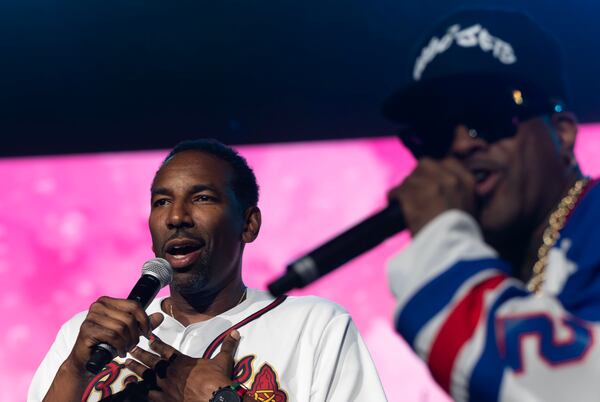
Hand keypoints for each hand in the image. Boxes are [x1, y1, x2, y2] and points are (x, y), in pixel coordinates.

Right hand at [65, 296, 163, 373]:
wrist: (86, 360)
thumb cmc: (106, 343)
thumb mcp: (127, 332)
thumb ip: (142, 324)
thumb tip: (160, 316)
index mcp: (107, 301)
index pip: (134, 305)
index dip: (144, 320)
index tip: (147, 333)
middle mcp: (98, 305)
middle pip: (129, 317)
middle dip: (136, 334)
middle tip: (134, 344)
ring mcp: (90, 317)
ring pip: (122, 327)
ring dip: (128, 342)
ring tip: (126, 348)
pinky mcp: (87, 329)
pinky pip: (113, 336)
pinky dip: (120, 346)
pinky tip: (120, 352)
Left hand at [126, 330, 240, 401]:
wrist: (213, 398)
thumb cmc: (217, 380)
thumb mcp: (223, 360)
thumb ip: (227, 346)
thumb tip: (235, 333)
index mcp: (182, 361)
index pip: (165, 349)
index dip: (156, 343)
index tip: (148, 337)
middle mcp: (170, 372)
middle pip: (151, 360)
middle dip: (140, 353)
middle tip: (130, 348)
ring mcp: (165, 387)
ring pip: (146, 376)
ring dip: (136, 369)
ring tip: (128, 364)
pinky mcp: (164, 400)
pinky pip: (148, 394)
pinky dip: (140, 390)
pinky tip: (133, 387)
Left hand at [388, 157, 475, 234]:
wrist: (451, 251)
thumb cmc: (461, 236)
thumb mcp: (471, 209)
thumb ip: (460, 194)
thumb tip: (445, 192)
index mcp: (466, 181)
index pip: (448, 162)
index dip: (435, 170)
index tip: (430, 180)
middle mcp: (449, 179)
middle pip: (425, 165)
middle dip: (418, 176)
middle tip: (415, 190)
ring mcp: (429, 186)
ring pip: (409, 178)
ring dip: (406, 189)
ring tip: (405, 201)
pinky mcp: (412, 195)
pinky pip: (396, 191)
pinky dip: (393, 197)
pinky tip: (394, 203)